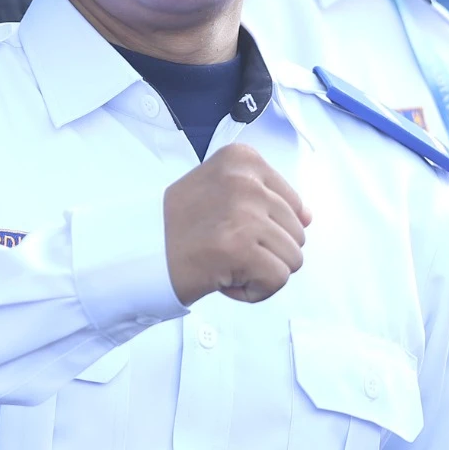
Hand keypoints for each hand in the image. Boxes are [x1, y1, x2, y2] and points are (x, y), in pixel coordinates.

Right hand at [163, 143, 309, 304]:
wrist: (140, 253)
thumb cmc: (180, 226)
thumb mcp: (221, 188)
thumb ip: (265, 196)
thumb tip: (308, 218)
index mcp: (242, 159)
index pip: (294, 205)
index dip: (266, 228)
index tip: (230, 228)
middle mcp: (246, 180)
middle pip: (297, 233)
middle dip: (266, 251)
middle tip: (225, 248)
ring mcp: (244, 213)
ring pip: (293, 259)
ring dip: (260, 271)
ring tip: (226, 262)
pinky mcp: (240, 247)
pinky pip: (278, 279)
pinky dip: (255, 290)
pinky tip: (226, 279)